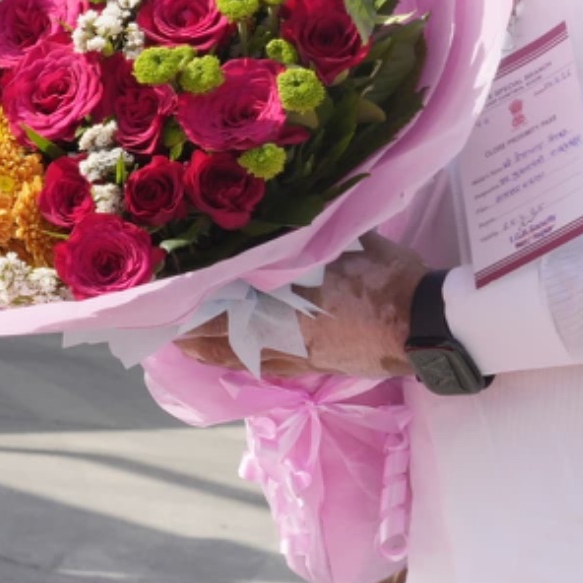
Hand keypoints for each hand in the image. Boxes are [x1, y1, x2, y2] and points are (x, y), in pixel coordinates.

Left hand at [168, 233, 425, 377]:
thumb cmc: (391, 278)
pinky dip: (233, 361)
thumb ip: (316, 233)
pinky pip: (261, 366)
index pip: (228, 287)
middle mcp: (282, 321)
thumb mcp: (353, 239)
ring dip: (202, 343)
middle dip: (188, 318)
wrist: (426, 326)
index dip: (196, 286)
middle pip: (221, 321)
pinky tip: (217, 359)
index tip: (167, 281)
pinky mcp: (310, 365)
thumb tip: (295, 215)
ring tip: (174, 338)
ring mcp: (295, 349)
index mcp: (288, 287)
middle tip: (155, 314)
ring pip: (234, 348)